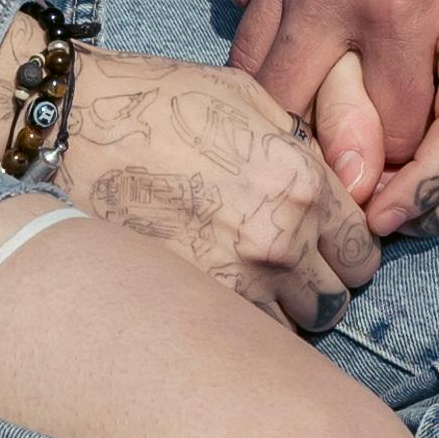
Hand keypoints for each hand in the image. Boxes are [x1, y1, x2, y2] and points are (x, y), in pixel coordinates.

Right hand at [0, 31, 378, 328]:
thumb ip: (304, 146)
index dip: (350, 250)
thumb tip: (336, 181)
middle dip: (320, 286)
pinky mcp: (192, 304)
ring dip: (282, 314)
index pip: (362, 250)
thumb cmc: (161, 102)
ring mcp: (235, 281)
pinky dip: (243, 329)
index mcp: (302, 183)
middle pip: (334, 299)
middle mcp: (280, 240)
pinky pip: (244, 339)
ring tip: (254, 287)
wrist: (76, 130)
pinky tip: (223, 301)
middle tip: (293, 271)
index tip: (332, 248)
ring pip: (293, 330)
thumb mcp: (249, 98)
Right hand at [229, 0, 438, 233]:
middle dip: (322, 144)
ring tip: (318, 105)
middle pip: (296, 112)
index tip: (420, 145)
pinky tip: (300, 30)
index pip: (389, 130)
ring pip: (251, 68)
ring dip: (282, 96)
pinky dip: (264, 28)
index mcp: (401, 6)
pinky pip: (240, 6)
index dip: (409, 151)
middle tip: (349, 151)